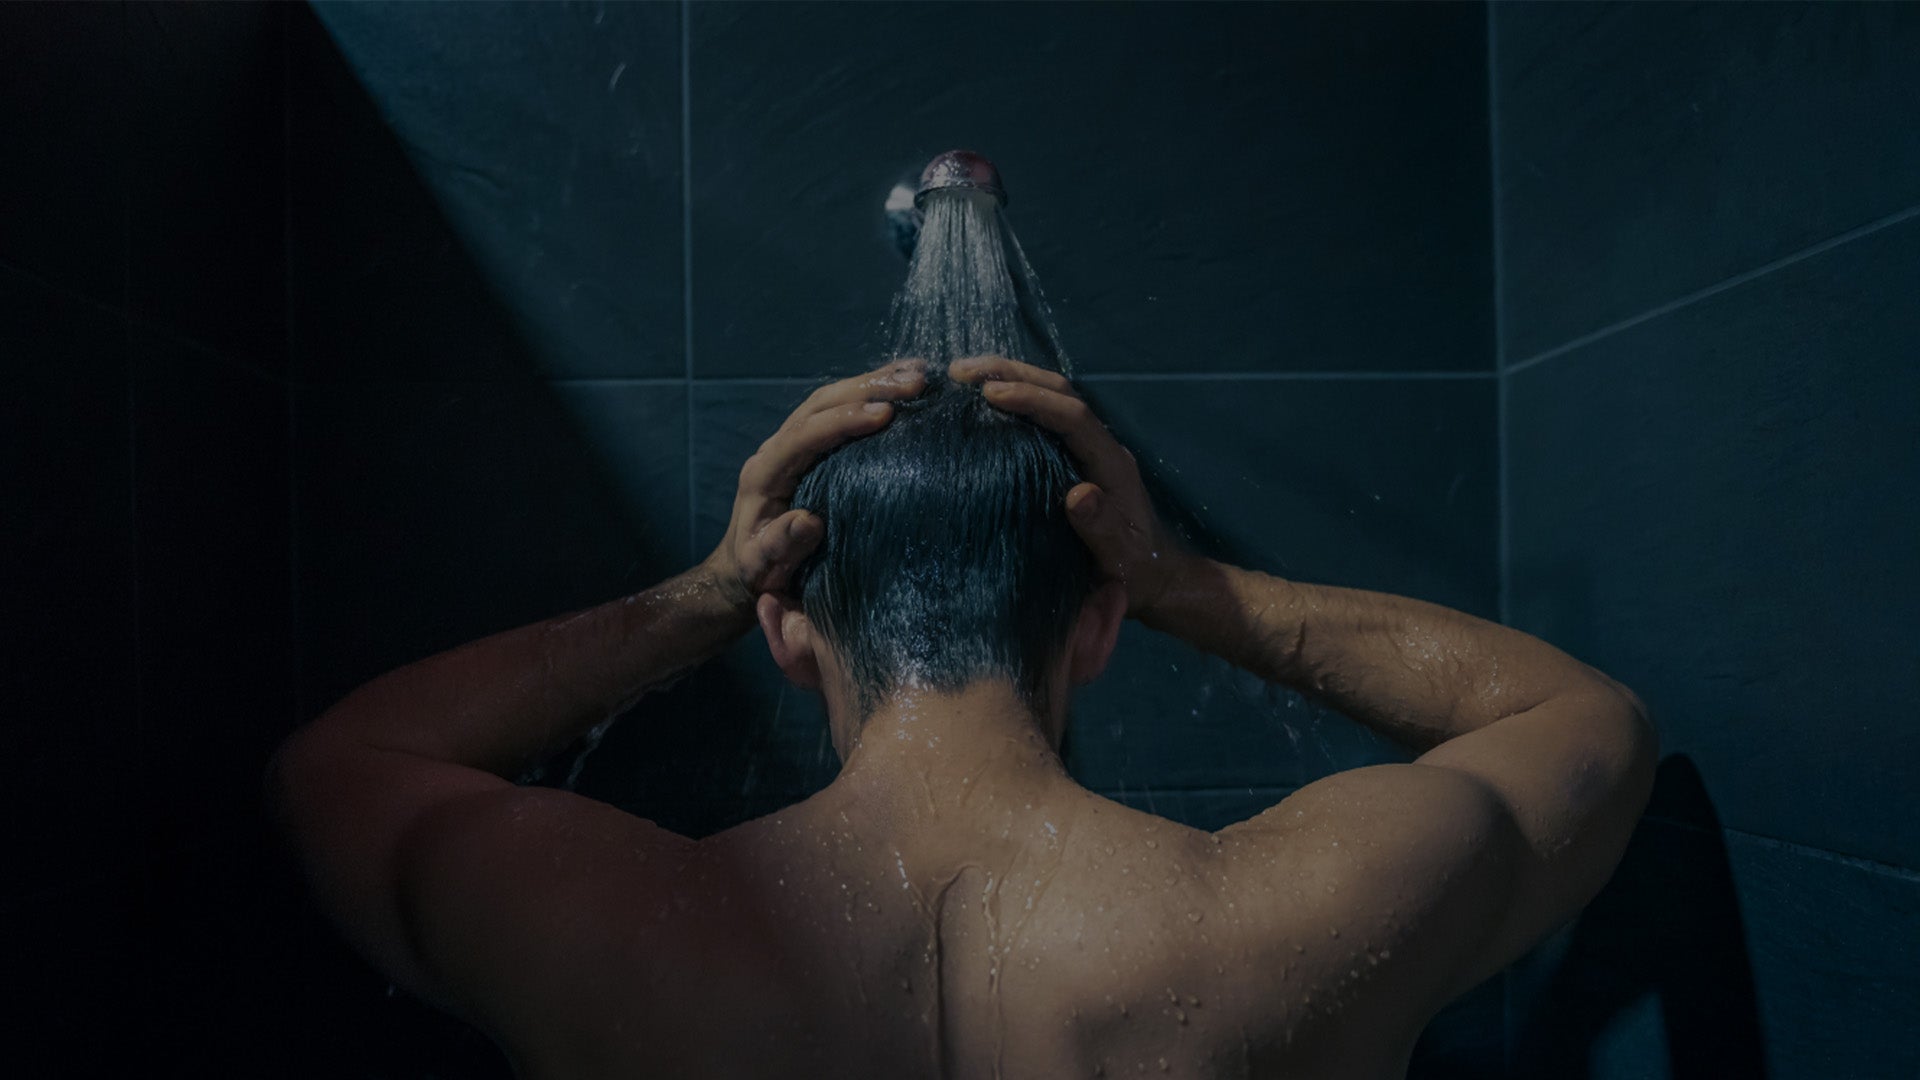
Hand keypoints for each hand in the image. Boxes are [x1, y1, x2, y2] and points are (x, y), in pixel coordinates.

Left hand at [701, 359, 928, 610]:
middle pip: (820, 404)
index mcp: (764, 473)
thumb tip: (810, 522)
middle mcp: (776, 448)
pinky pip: (839, 409)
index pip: (804, 434)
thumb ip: (781, 545)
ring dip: (874, 382)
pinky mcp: (810, 445)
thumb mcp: (763, 566)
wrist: (746, 565)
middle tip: (915, 383)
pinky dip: (871, 393)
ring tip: (920, 374)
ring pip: (831, 398)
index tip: (885, 415)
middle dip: (867, 389)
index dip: (843, 421)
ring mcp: (792, 442)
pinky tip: (904, 384)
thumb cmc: (758, 570)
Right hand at [949, 355, 1189, 619]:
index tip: (990, 394)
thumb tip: (1078, 494)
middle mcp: (1101, 445)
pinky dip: (1014, 400)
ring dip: (1010, 379)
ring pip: (1051, 397)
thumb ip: (1102, 528)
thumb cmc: (1135, 572)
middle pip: (1060, 392)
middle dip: (1012, 374)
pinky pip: (1044, 417)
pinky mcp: (1074, 457)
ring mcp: (1088, 448)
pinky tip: (982, 404)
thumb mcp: (1120, 558)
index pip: (1073, 417)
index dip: (1033, 401)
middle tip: (960, 371)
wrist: (1155, 576)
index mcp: (1112, 463)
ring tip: (962, 376)